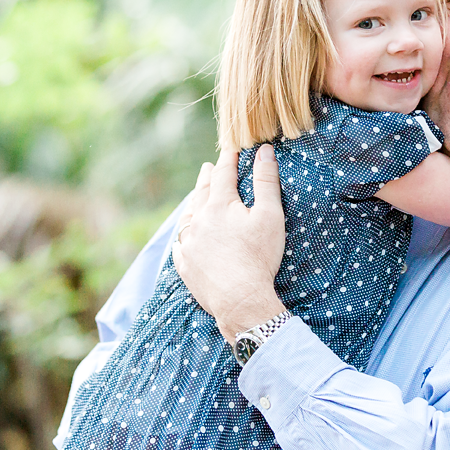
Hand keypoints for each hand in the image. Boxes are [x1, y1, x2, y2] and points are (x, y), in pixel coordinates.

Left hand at [173, 146, 286, 340]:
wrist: (240, 299)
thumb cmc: (259, 256)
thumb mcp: (270, 215)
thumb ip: (266, 181)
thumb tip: (264, 151)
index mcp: (219, 206)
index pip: (223, 174)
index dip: (229, 160)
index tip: (231, 149)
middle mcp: (198, 221)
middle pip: (201, 193)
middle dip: (206, 178)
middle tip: (207, 168)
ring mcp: (188, 244)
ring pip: (187, 217)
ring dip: (193, 204)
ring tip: (195, 199)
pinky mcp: (185, 266)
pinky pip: (179, 245)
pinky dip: (183, 235)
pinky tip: (184, 236)